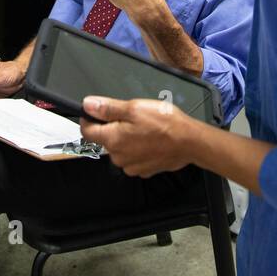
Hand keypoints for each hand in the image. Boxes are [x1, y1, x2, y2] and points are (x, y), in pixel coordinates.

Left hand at [80, 96, 196, 176]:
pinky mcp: (143, 170)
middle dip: (114, 127)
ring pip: (120, 149)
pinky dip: (138, 149)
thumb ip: (108, 108)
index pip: (87, 131)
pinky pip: (133, 157)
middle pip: (105, 139)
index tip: (96, 111)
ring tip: (145, 129)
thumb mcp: (135, 108)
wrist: (189, 142)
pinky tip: (151, 140)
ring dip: (127, 139)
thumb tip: (87, 105)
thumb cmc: (165, 123)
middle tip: (132, 117)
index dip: (89, 119)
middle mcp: (118, 156)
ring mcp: (130, 166)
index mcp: (113, 139)